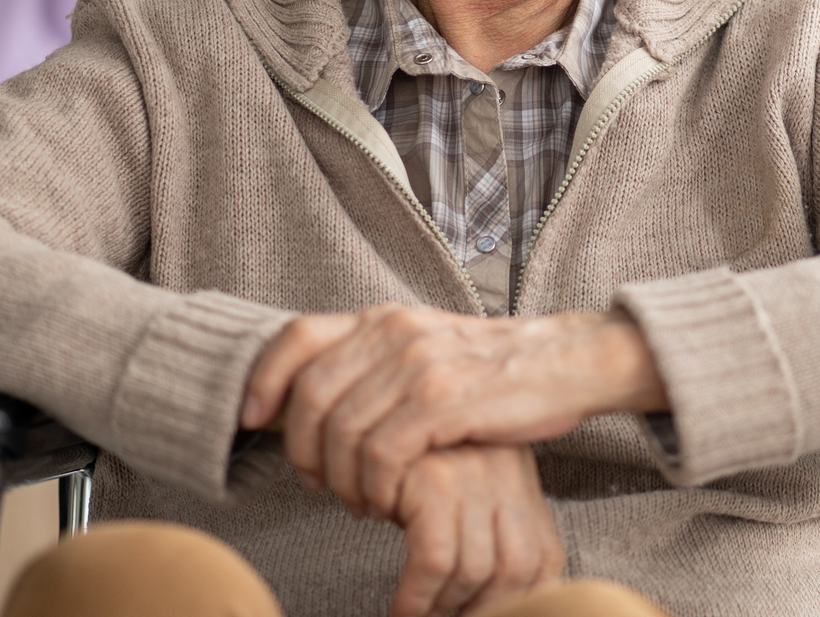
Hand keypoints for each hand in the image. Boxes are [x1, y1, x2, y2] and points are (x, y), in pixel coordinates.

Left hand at [241, 305, 666, 518]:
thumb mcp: (426, 349)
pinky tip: (389, 502)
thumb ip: (375, 362)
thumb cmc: (494, 370)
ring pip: (341, 433)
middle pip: (310, 396)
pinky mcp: (444, 401)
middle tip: (318, 484)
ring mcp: (418, 365)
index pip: (298, 335)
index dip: (264, 377)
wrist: (567, 362)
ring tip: (362, 501)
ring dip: (341, 481)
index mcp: (385, 318)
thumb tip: (316, 397)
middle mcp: (395, 332)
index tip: (252, 417)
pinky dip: (373, 488)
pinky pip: (380, 455)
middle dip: (303, 451)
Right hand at [389, 445, 563, 616]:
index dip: (522, 601)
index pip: (545, 558)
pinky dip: (416, 598)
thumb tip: (482, 598)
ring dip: (443, 606)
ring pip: (476, 569)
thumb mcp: (460, 490)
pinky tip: (401, 608)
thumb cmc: (408, 461)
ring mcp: (472, 474)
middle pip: (518, 568)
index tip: (482, 613)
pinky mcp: (434, 479)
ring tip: (419, 613)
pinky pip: (434, 560)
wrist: (365, 408)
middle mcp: (505, 473)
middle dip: (485, 609)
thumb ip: (483, 530)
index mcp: (519, 479)